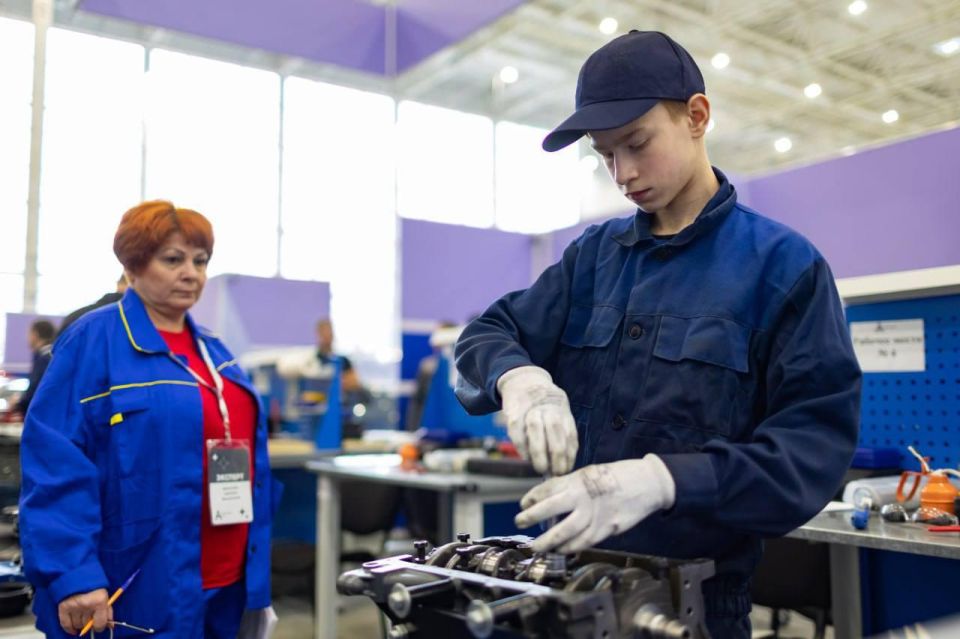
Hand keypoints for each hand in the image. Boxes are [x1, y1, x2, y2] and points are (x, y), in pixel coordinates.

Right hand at [58, 588, 111, 635]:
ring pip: (78, 624)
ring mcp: (74, 607)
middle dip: (90, 624)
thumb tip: (110, 626)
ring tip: (83, 618)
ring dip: (81, 624)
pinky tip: (74, 629)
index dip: (100, 627)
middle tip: (91, 619)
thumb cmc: (94, 584)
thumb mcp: (105, 595)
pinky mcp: (63, 607)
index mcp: (99, 601)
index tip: (99, 625)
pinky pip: (65, 624)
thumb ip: (108, 611)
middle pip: (88, 625)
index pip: (99, 624)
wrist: (77, 573)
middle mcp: (86, 605)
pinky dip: (70, 628)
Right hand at [497, 366, 577, 474]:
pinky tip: (527, 457)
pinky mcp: (514, 412)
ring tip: (541, 468)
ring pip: (536, 429)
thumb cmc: (544, 403)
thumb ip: (563, 432)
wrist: (522, 380)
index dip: (569, 454)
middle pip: (554, 429)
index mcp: (562, 408)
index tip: (567, 470)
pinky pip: (518, 431)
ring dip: (539, 452)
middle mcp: (547, 406)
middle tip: (556, 473)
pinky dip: (522, 447)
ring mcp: (529, 407)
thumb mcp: (560, 410)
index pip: (569, 432)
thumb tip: (565, 462)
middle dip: (556, 454)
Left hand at [514, 456, 675, 552]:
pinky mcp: (606, 528)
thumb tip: (550, 499)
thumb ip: (571, 486)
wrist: (647, 482)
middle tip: (519, 523)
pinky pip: (584, 541)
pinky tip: (561, 550)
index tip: (523, 505)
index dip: (533, 498)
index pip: (548, 489)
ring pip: (565, 531)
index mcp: (578, 479)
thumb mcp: (590, 473)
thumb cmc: (617, 476)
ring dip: (549, 541)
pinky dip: (571, 547)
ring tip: (537, 547)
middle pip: (551, 509)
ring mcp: (594, 514)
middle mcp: (583, 496)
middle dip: (532, 517)